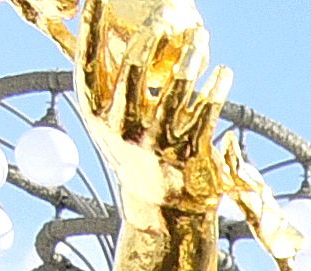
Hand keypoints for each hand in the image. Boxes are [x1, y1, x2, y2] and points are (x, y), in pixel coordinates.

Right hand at [63, 0, 239, 228]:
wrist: (163, 211)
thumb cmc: (134, 153)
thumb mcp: (108, 121)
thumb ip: (104, 84)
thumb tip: (94, 35)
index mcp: (95, 114)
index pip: (86, 61)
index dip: (91, 28)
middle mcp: (120, 127)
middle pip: (132, 69)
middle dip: (150, 36)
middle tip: (166, 13)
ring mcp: (154, 142)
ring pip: (175, 88)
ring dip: (191, 56)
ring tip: (202, 34)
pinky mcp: (187, 156)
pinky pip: (205, 113)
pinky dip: (216, 88)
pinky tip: (224, 71)